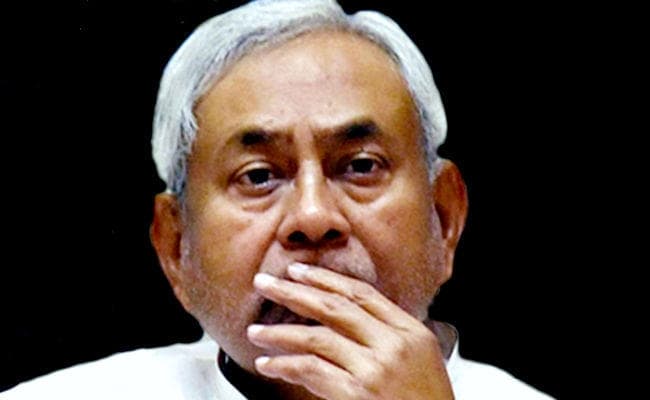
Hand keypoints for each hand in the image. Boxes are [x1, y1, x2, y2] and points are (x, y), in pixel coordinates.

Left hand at [247, 263, 453, 399]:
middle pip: (334, 307)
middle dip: (293, 292)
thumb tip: (347, 320)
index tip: (298, 271)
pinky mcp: (358, 394)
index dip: (324, 279)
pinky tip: (268, 363)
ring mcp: (376, 369)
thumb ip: (390, 336)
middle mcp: (393, 344)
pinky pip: (312, 371)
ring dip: (280, 333)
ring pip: (316, 338)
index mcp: (411, 331)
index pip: (361, 294)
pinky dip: (285, 365)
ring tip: (256, 331)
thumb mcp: (422, 361)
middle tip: (265, 283)